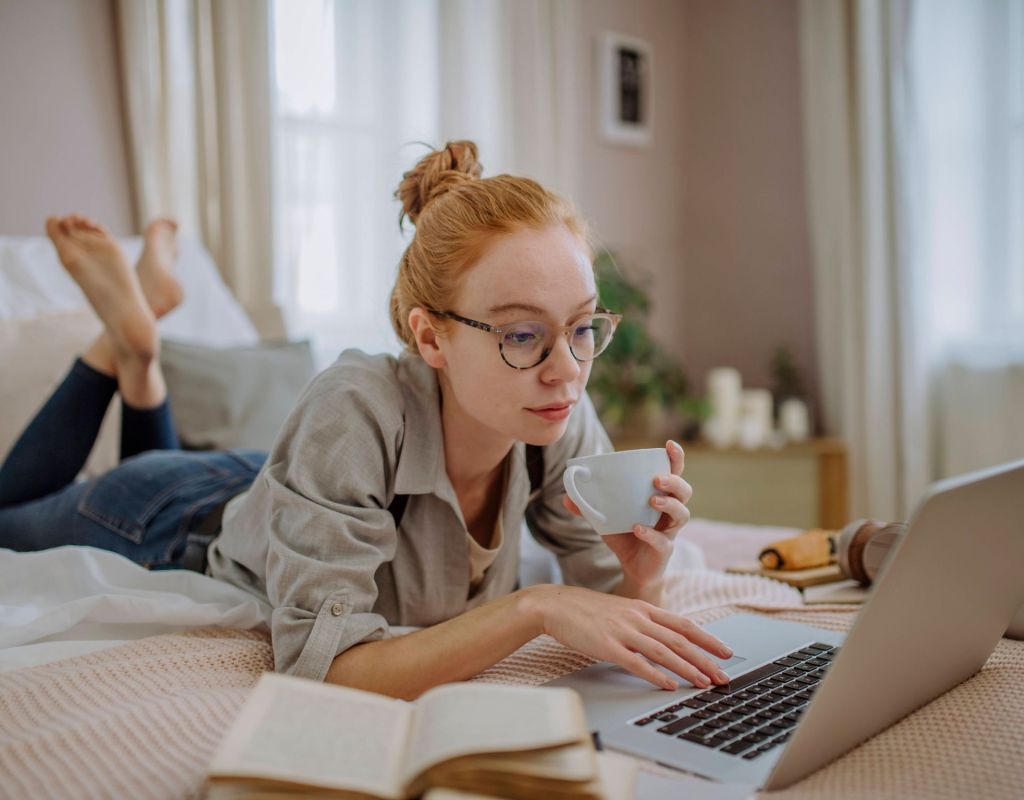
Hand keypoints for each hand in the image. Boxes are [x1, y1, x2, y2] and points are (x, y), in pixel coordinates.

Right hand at [528, 584, 731, 690]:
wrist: (555, 605)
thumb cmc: (585, 610)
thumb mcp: (620, 610)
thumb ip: (642, 623)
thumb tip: (663, 640)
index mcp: (642, 608)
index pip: (683, 624)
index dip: (707, 639)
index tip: (725, 652)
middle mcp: (637, 617)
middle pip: (679, 639)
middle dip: (705, 659)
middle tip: (724, 676)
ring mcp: (623, 630)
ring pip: (664, 651)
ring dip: (687, 669)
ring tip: (704, 683)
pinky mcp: (607, 645)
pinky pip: (636, 662)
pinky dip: (655, 675)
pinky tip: (668, 685)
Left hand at [563, 440, 692, 588]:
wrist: (632, 569)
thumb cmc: (624, 536)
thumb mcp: (605, 519)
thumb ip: (588, 508)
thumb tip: (565, 496)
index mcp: (660, 497)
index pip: (674, 474)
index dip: (675, 459)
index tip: (669, 445)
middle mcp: (670, 512)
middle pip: (685, 492)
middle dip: (675, 481)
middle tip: (657, 479)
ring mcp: (670, 532)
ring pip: (682, 514)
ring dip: (669, 504)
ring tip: (652, 499)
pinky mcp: (664, 551)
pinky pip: (663, 541)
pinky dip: (651, 534)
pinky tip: (637, 528)